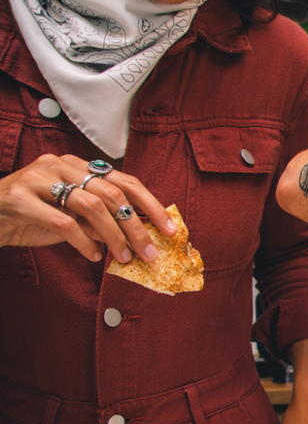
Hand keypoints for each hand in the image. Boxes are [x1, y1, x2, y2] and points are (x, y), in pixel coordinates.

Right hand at [0, 154, 174, 261]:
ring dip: (113, 237)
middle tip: (150, 252)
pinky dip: (83, 243)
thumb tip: (140, 237)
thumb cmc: (34, 216)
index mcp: (79, 165)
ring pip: (90, 206)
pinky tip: (92, 256)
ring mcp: (39, 178)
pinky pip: (62, 222)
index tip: (171, 229)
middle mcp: (61, 165)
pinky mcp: (20, 197)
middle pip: (112, 194)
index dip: (152, 204)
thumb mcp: (74, 215)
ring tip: (123, 258)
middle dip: (136, 226)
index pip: (125, 180)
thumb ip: (101, 220)